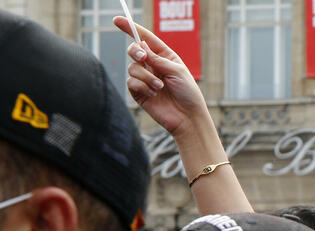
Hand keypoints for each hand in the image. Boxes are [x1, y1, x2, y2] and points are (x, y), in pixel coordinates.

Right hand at [114, 16, 209, 135]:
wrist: (187, 118)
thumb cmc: (188, 94)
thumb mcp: (176, 71)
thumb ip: (158, 59)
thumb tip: (142, 47)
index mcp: (164, 57)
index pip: (145, 39)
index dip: (131, 28)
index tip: (117, 20)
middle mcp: (153, 66)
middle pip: (134, 51)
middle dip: (135, 52)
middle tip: (143, 58)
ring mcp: (145, 79)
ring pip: (132, 68)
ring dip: (146, 77)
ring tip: (160, 87)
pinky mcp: (139, 92)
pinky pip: (131, 83)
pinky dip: (142, 87)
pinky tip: (153, 94)